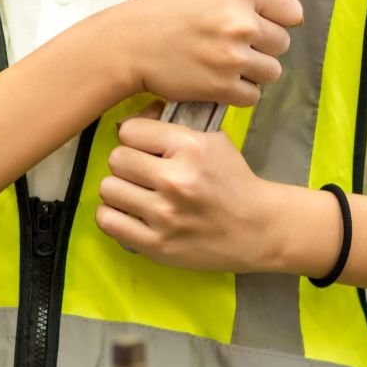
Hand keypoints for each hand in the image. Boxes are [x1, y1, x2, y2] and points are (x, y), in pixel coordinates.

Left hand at [95, 107, 283, 271]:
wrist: (258, 228)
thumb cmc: (232, 181)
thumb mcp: (212, 141)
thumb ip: (170, 127)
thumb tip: (125, 122)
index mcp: (190, 148)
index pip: (129, 131)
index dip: (136, 138)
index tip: (147, 148)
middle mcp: (175, 180)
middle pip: (116, 159)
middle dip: (128, 164)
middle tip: (143, 173)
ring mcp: (164, 215)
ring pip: (108, 188)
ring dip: (120, 190)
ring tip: (138, 194)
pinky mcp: (157, 245)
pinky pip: (108, 221)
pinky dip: (114, 216)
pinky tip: (130, 213)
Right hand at [121, 0, 301, 109]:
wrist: (131, 43)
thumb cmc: (167, 12)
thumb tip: (287, 2)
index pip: (292, 11)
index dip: (279, 20)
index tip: (264, 24)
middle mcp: (241, 21)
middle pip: (282, 43)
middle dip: (262, 47)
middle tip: (232, 44)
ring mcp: (233, 56)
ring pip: (271, 72)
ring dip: (253, 71)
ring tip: (224, 62)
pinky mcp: (223, 86)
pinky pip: (253, 95)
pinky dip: (238, 92)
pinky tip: (217, 78)